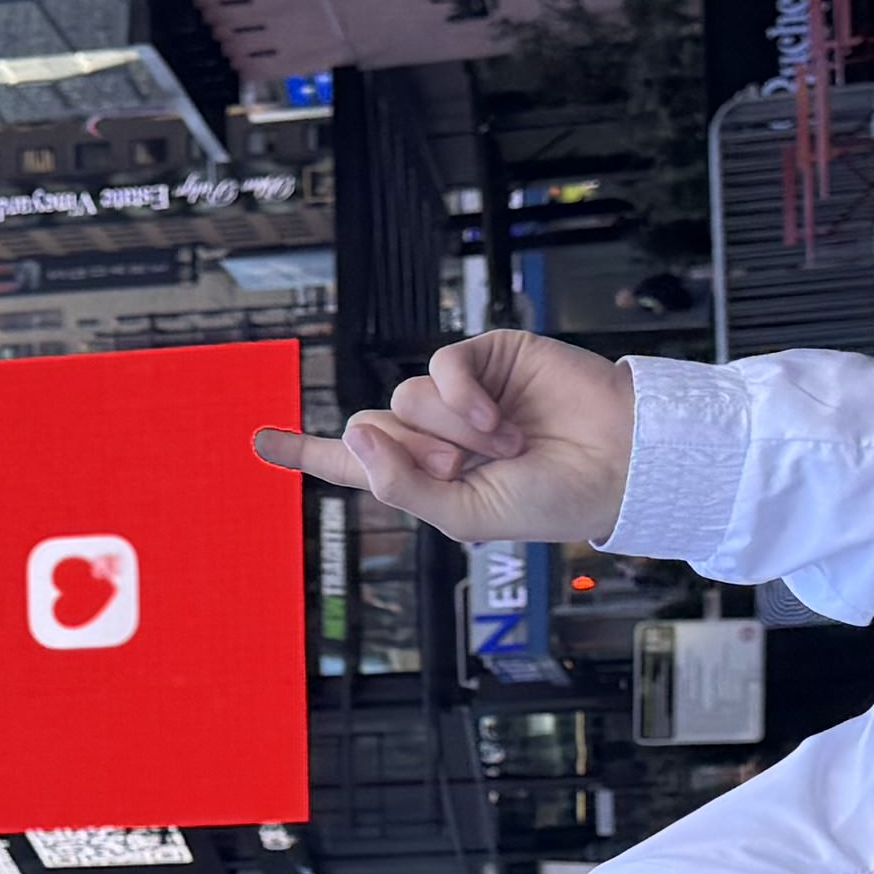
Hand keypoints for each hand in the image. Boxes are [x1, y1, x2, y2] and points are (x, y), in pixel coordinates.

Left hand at [253, 329, 635, 549]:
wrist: (615, 463)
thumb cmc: (551, 499)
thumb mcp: (464, 515)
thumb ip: (402, 485)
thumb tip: (354, 437)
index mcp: (424, 477)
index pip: (353, 464)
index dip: (304, 451)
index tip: (258, 441)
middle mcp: (434, 433)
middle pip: (372, 426)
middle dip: (413, 453)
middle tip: (465, 469)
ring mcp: (458, 394)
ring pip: (405, 396)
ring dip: (452, 430)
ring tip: (505, 445)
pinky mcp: (484, 358)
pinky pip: (439, 366)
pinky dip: (464, 397)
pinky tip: (500, 418)